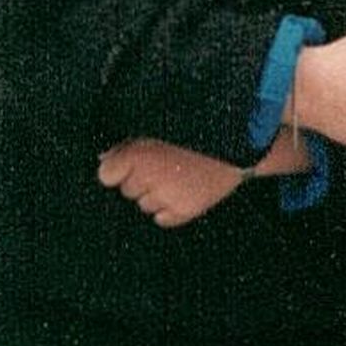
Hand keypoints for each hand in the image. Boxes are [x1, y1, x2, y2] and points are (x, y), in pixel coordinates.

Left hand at [97, 138, 243, 226]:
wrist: (241, 140)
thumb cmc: (199, 129)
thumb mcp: (159, 126)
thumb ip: (129, 143)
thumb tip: (104, 159)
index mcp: (139, 153)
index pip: (107, 174)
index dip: (118, 169)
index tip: (129, 164)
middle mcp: (148, 177)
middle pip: (127, 190)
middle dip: (139, 180)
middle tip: (163, 166)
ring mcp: (166, 196)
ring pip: (144, 205)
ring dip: (154, 195)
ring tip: (178, 178)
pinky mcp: (184, 211)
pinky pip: (161, 219)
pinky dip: (168, 210)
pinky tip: (182, 193)